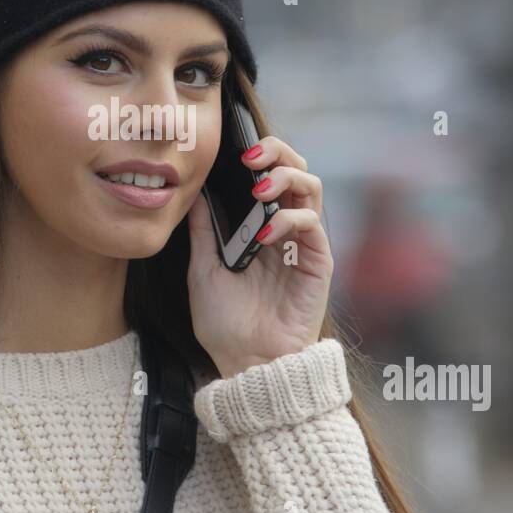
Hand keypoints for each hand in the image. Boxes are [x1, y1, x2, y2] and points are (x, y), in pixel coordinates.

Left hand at [185, 135, 333, 377]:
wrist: (247, 363)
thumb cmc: (225, 323)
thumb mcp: (202, 269)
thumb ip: (203, 230)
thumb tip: (195, 192)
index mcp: (259, 225)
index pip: (268, 173)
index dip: (258, 154)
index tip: (233, 149)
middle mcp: (285, 227)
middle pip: (296, 168)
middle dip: (276, 151)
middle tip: (250, 157)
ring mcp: (303, 242)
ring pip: (311, 185)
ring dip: (286, 176)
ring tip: (258, 188)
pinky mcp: (317, 261)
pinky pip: (311, 224)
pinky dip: (289, 219)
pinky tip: (265, 234)